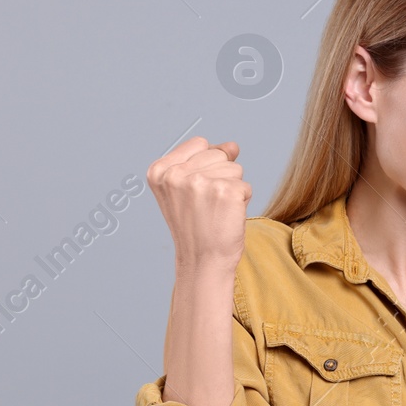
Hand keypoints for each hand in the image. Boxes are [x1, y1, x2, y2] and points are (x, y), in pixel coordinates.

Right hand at [147, 136, 251, 271]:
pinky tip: (226, 217)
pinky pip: (246, 186)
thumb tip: (232, 146)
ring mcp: (200, 182)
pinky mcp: (225, 192)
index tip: (196, 193)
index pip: (199, 143)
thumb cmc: (196, 228)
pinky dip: (242, 202)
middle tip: (207, 206)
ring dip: (231, 189)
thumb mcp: (188, 189)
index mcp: (159, 171)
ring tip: (215, 212)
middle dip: (220, 177)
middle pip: (218, 154)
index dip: (207, 165)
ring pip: (234, 168)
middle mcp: (175, 175)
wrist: (203, 262)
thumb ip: (205, 161)